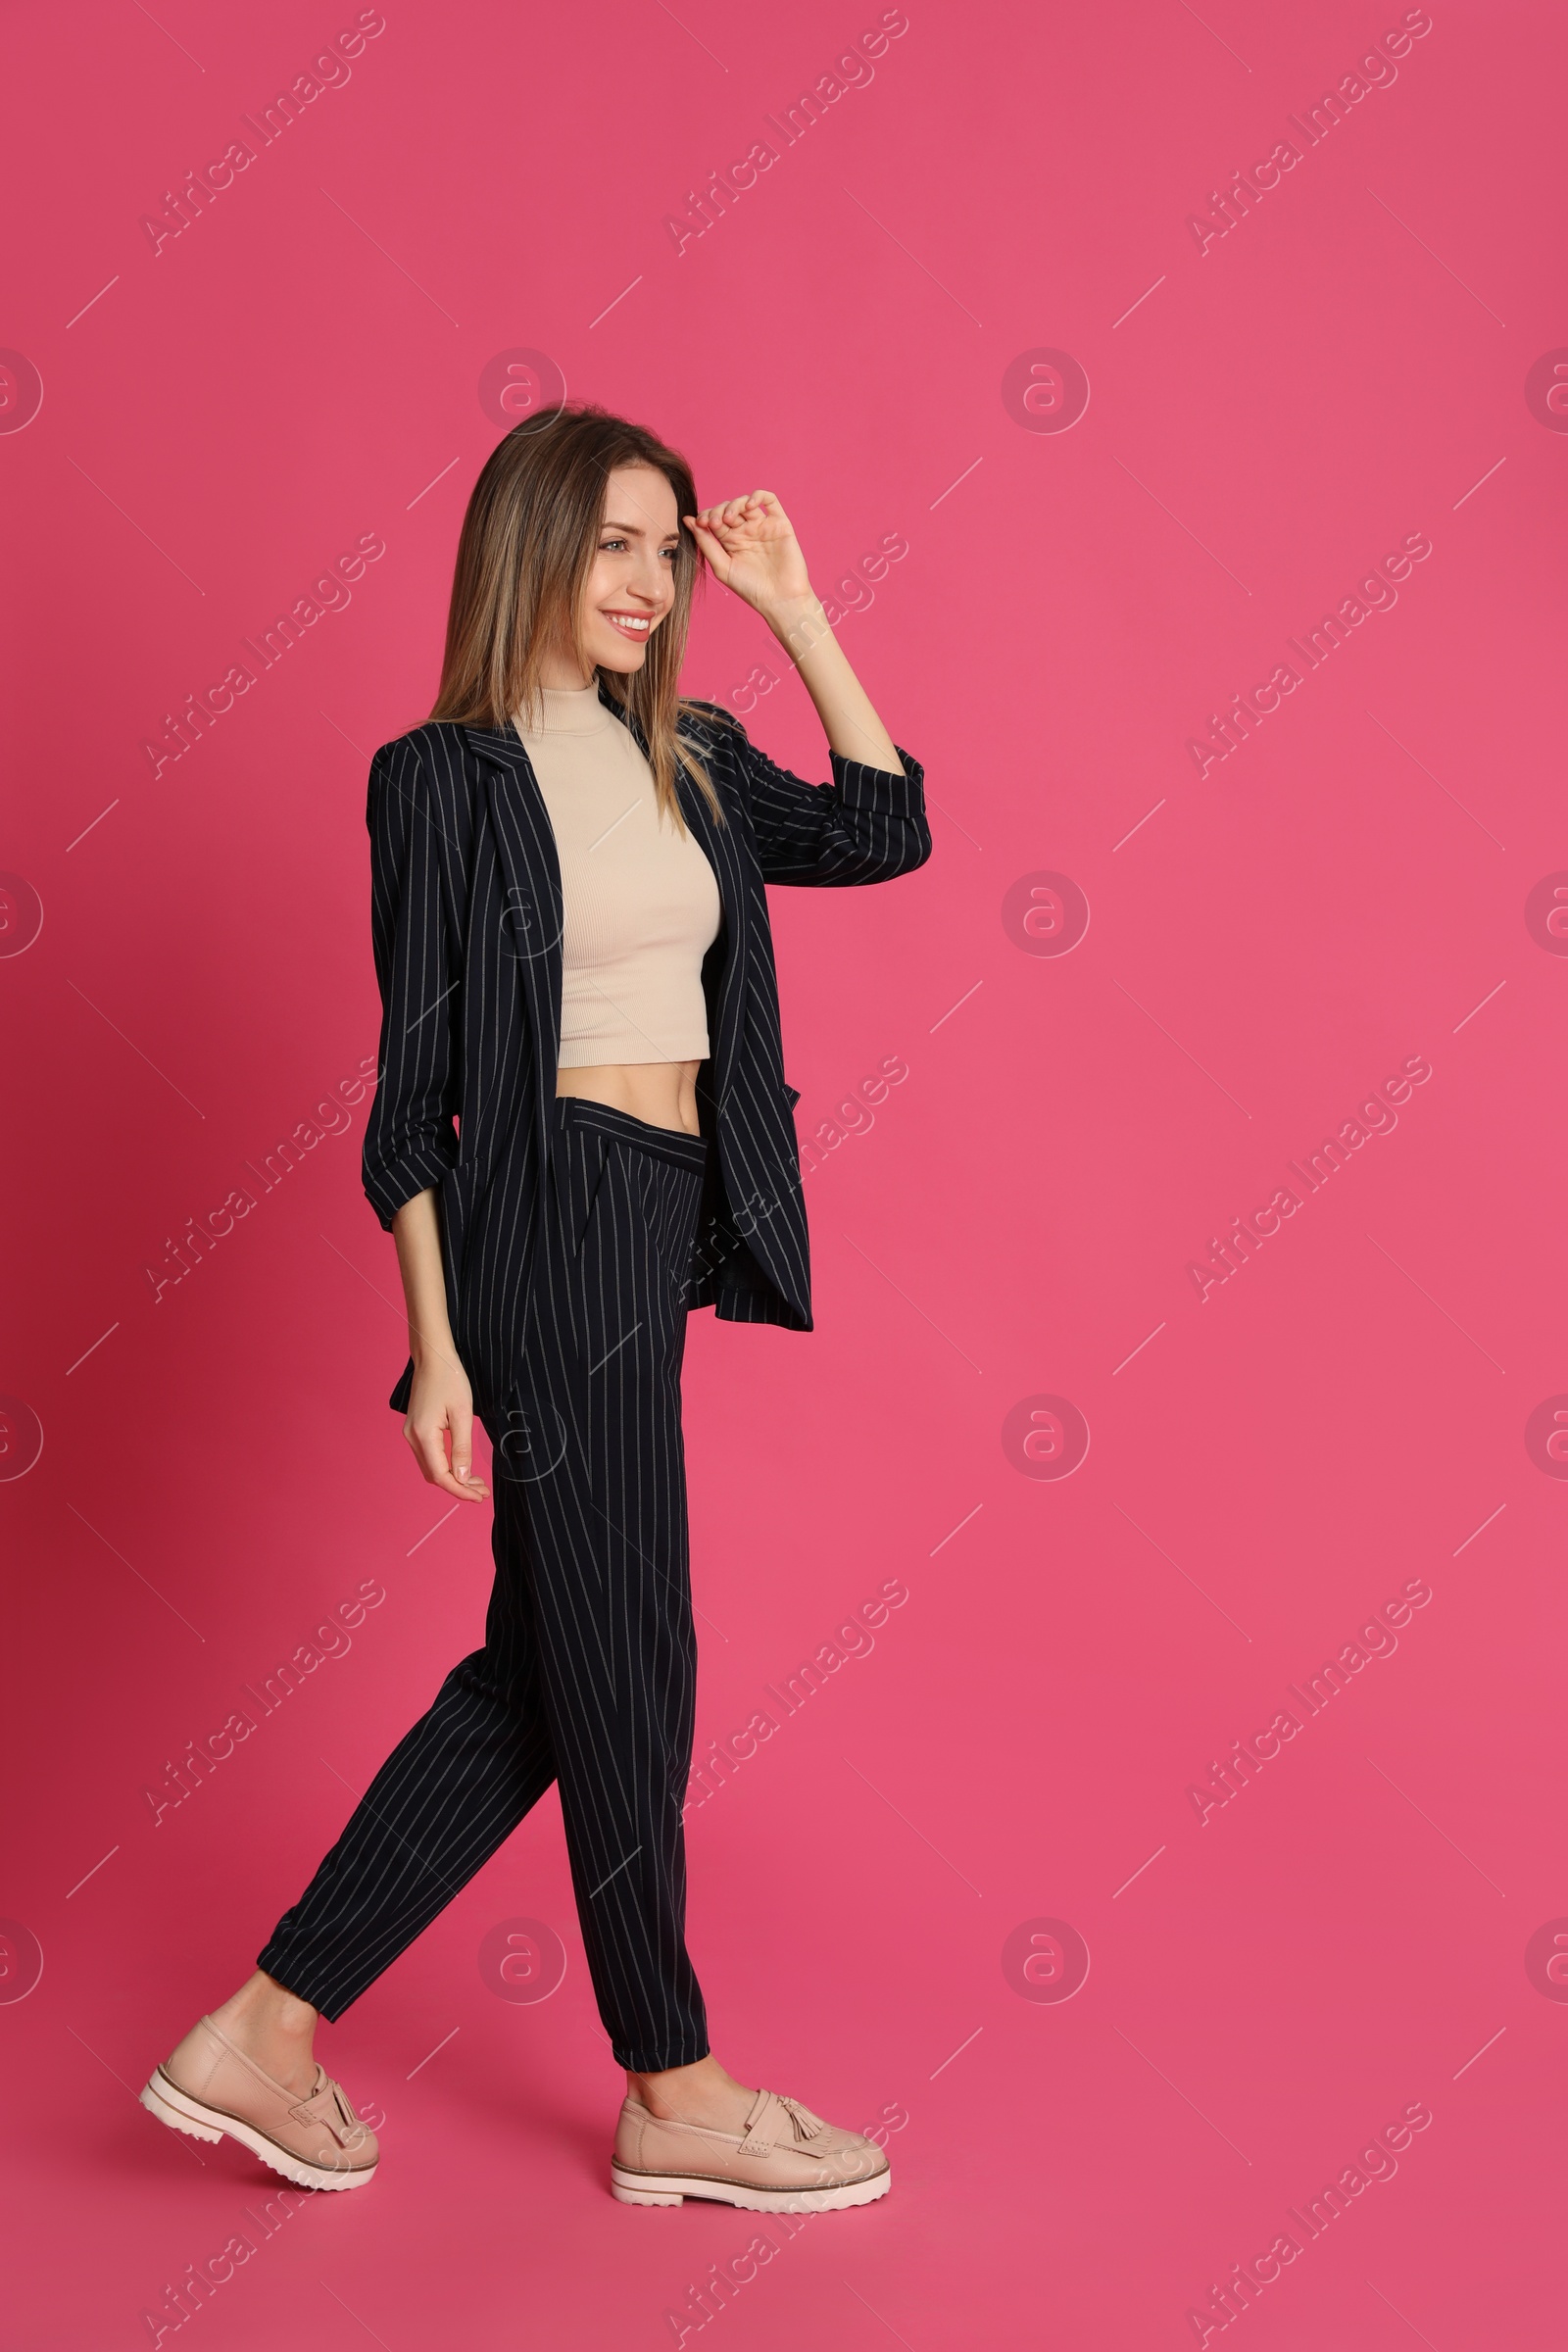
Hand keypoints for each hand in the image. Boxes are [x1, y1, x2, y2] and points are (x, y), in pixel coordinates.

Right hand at [404, 1355, 489, 1501]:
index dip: (460, 1490)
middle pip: (434, 1475)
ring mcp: (411, 1433)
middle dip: (458, 1487)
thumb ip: (462, 1448)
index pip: (441, 1476)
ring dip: (452, 1478)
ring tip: (476, 1483)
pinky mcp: (415, 1429)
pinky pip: (429, 1456)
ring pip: (431, 1468)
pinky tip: (462, 1467)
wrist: (434, 1357)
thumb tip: (461, 1478)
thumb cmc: (450, 1379)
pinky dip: (445, 1466)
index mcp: (423, 1434)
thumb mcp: (462, 1414)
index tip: (480, 1497)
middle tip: (482, 1492)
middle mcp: (412, 1437)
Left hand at [684, 491, 813, 619]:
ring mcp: (763, 526)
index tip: (701, 523)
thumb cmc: (751, 589)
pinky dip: (758, 496)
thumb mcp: (722, 566)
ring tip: (730, 518)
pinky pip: (769, 500)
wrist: (780, 599)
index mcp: (730, 542)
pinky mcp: (780, 523)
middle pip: (727, 508)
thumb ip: (705, 543)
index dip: (705, 516)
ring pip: (745, 502)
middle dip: (718, 511)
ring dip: (734, 504)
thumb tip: (687, 520)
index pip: (714, 519)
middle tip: (715, 523)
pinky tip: (749, 506)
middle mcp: (746, 532)